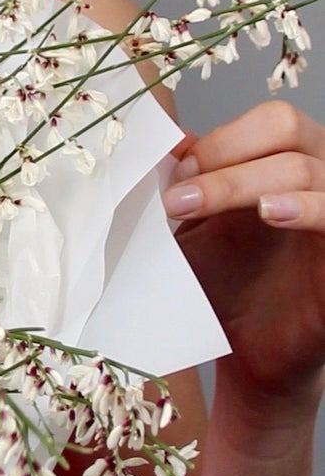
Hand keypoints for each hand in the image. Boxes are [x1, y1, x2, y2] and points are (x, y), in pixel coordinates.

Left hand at [163, 99, 324, 410]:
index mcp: (283, 163)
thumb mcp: (195, 230)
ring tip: (190, 207)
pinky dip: (305, 208)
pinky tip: (269, 212)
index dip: (216, 141)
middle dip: (223, 156)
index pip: (266, 122)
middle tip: (175, 198)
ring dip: (238, 183)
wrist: (250, 353)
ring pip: (305, 168)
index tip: (169, 176)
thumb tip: (166, 139)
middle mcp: (318, 178)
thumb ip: (186, 185)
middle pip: (286, 128)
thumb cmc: (226, 286)